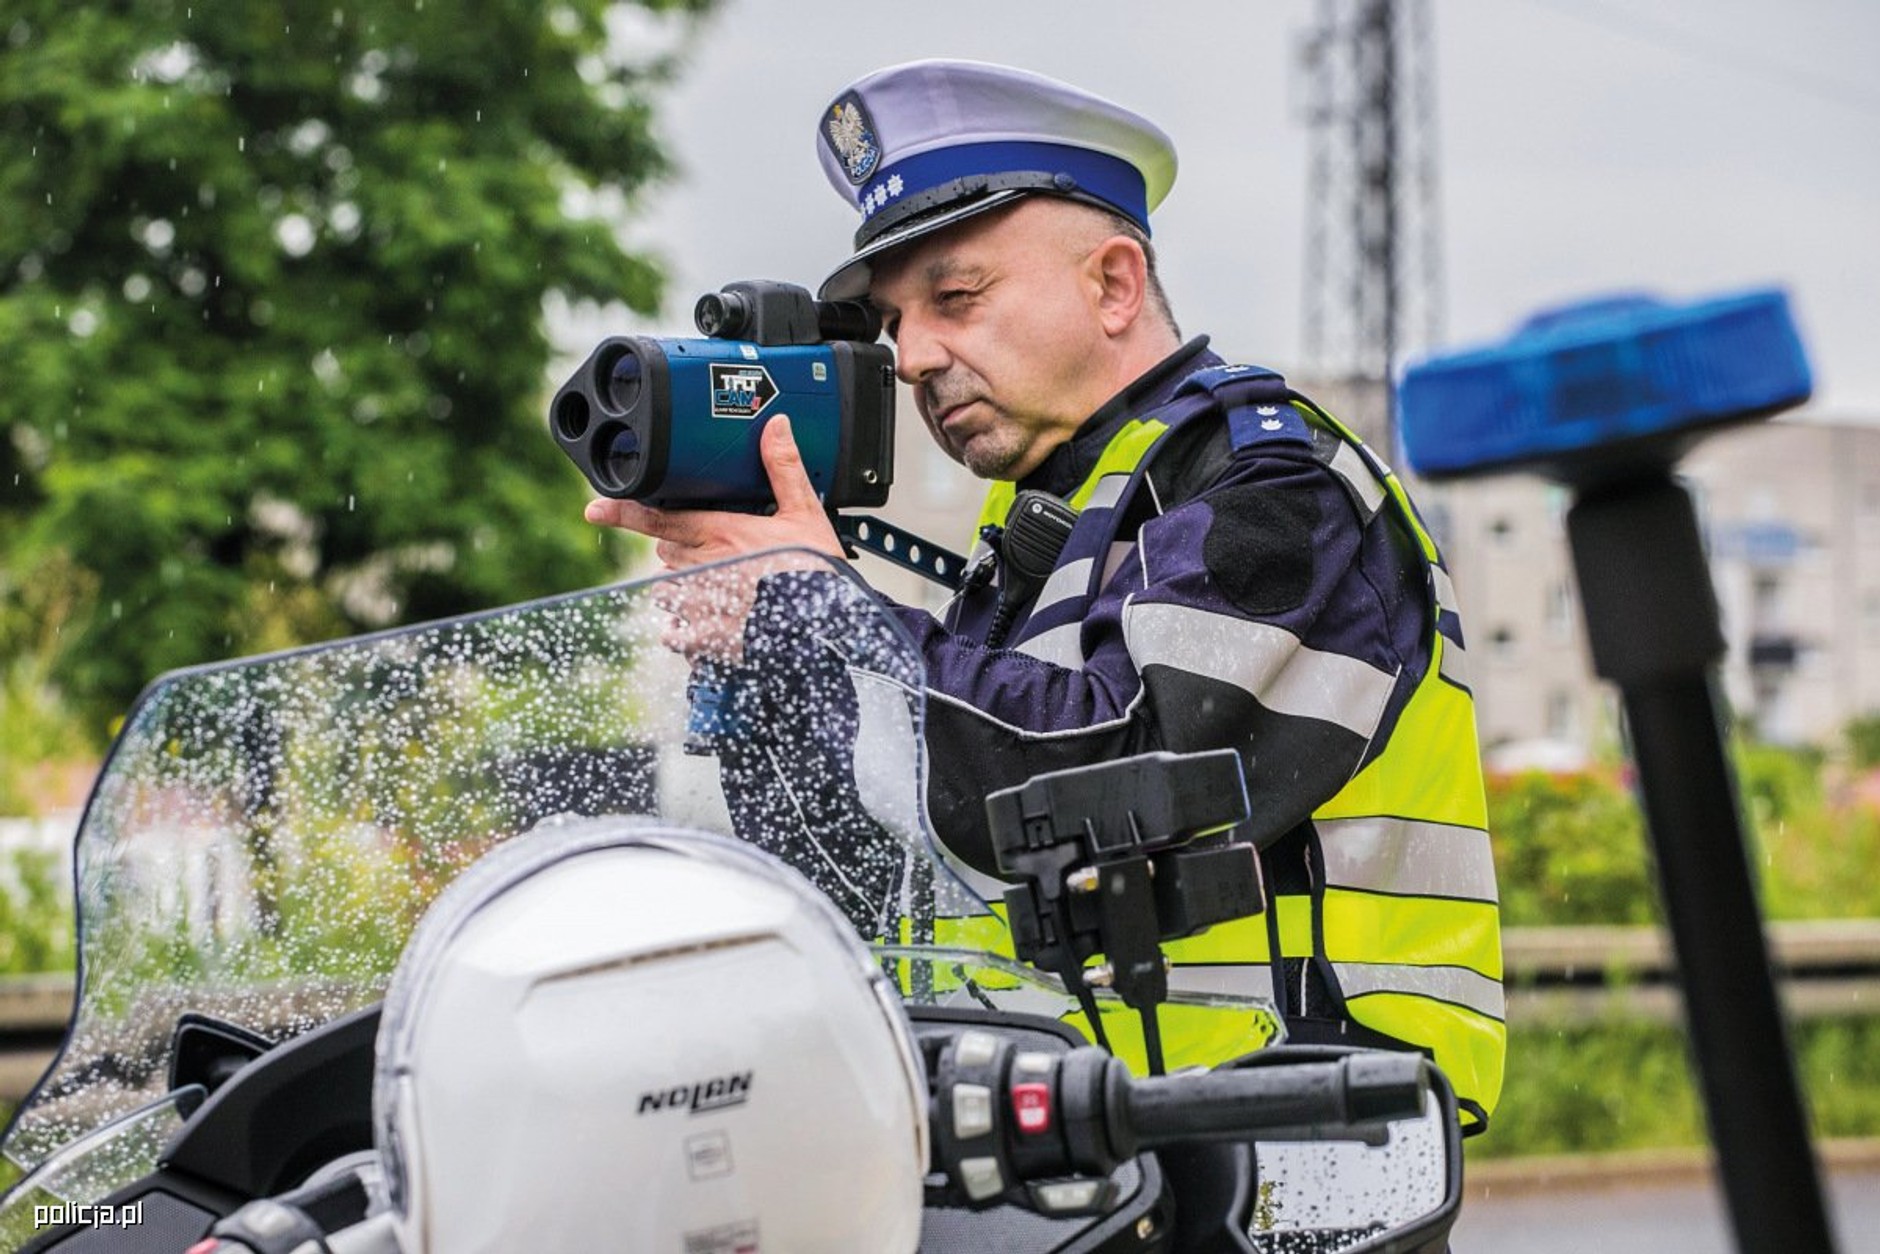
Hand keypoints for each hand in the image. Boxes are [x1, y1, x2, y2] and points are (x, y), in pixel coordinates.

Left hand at [585, 417, 847, 662]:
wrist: (825, 628)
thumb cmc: (816, 572)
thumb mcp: (806, 514)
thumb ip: (784, 469)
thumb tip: (776, 425)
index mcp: (721, 532)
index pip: (659, 518)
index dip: (623, 512)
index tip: (595, 510)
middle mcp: (701, 567)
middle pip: (666, 550)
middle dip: (680, 548)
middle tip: (712, 552)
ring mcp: (699, 605)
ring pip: (665, 589)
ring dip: (679, 586)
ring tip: (712, 588)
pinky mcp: (704, 640)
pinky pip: (672, 633)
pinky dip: (681, 630)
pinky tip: (705, 626)